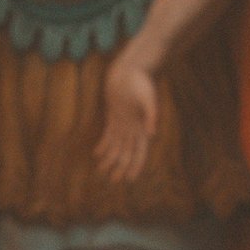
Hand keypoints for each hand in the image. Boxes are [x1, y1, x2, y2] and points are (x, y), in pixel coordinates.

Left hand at [94, 55, 159, 183]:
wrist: (132, 67)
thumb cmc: (142, 81)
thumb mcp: (149, 97)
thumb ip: (152, 115)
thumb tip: (153, 134)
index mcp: (143, 127)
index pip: (139, 152)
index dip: (135, 166)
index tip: (129, 180)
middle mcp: (134, 128)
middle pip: (126, 153)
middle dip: (120, 167)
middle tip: (113, 182)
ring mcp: (123, 123)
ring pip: (116, 147)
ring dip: (110, 159)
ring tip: (102, 172)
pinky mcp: (114, 116)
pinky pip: (108, 135)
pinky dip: (103, 145)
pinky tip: (97, 155)